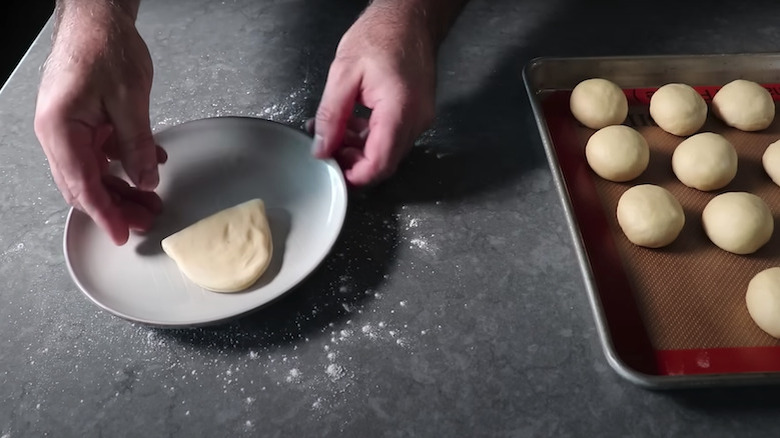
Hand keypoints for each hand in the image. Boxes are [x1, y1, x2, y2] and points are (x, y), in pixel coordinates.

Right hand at [34, 1, 164, 244]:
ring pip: (96, 171)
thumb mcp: (130, 100)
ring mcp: (71, 127)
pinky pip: (104, 152)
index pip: (82, 185)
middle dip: (116, 206)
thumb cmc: (104, 47)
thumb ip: (137, 145)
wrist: (99, 17)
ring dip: (124, 187)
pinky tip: (150, 167)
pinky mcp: (86, 121)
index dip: (104, 214)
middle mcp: (59, 132)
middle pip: (86, 183)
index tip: (121, 234)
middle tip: (145, 221)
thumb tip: (145, 180)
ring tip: (151, 202)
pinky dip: (126, 163)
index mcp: (60, 128)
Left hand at [311, 3, 437, 185]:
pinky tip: (351, 123)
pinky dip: (371, 137)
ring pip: (388, 151)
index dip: (355, 175)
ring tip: (333, 131)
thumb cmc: (381, 35)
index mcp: (399, 110)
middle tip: (327, 148)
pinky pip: (393, 137)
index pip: (380, 163)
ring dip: (360, 148)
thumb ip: (331, 115)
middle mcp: (416, 120)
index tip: (334, 172)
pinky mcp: (418, 114)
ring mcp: (421, 118)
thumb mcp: (344, 74)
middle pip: (385, 161)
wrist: (409, 18)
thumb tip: (322, 148)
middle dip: (354, 161)